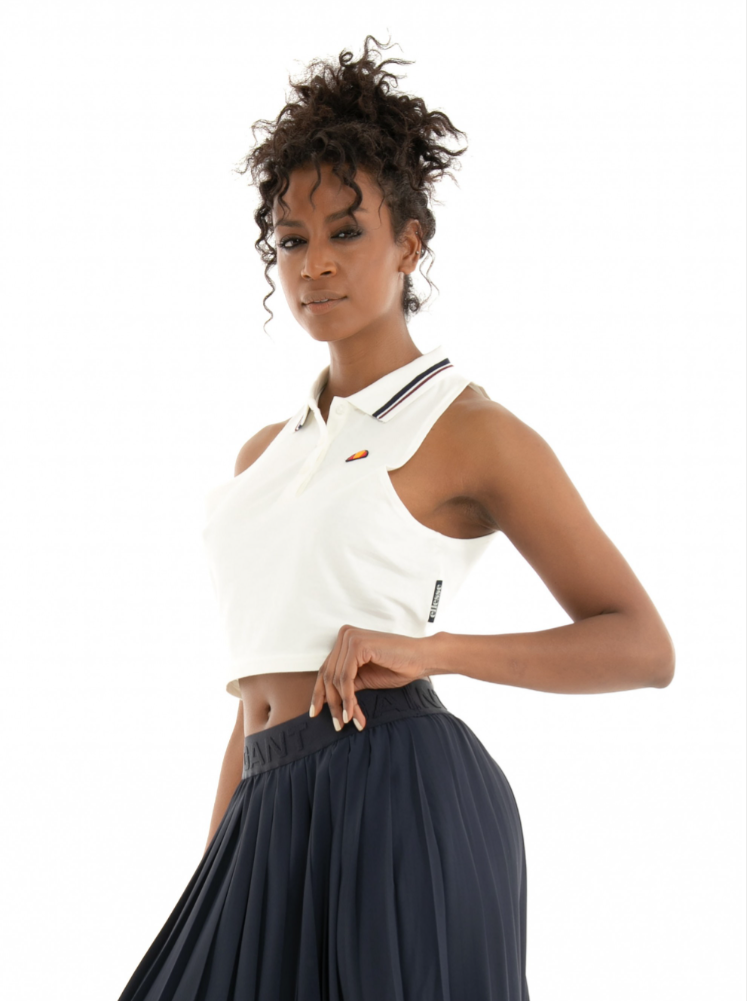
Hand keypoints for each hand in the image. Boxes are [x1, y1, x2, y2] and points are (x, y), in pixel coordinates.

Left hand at [309, 625, 431, 731]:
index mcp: (345, 640)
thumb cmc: (397, 667)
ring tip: (348, 722)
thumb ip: (345, 684)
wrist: (421, 659)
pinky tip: (352, 714)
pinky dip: (347, 698)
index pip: (325, 669)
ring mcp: (350, 638)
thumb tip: (326, 701)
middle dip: (331, 703)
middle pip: (327, 675)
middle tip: (337, 725)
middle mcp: (345, 635)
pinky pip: (346, 677)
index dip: (318, 693)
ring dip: (341, 704)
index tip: (315, 713)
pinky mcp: (357, 644)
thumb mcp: (364, 678)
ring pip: (335, 679)